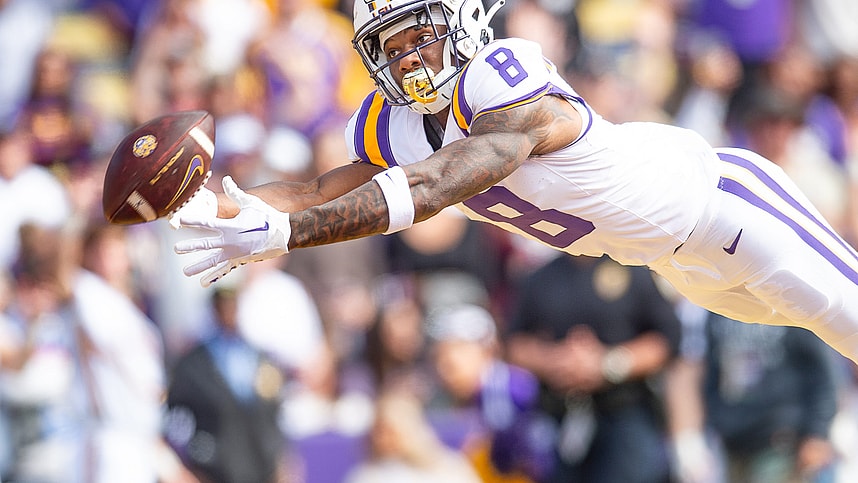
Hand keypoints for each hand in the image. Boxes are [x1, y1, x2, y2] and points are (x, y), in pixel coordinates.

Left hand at [174, 176, 290, 286]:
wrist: (285, 234)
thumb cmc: (268, 216)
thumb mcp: (251, 203)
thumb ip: (236, 193)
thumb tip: (227, 178)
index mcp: (231, 226)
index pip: (205, 223)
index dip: (190, 221)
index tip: (177, 221)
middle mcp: (231, 241)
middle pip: (205, 244)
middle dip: (190, 246)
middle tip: (176, 249)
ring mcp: (236, 253)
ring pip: (213, 261)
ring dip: (199, 267)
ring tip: (186, 272)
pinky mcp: (241, 260)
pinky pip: (225, 270)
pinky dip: (214, 276)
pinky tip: (204, 283)